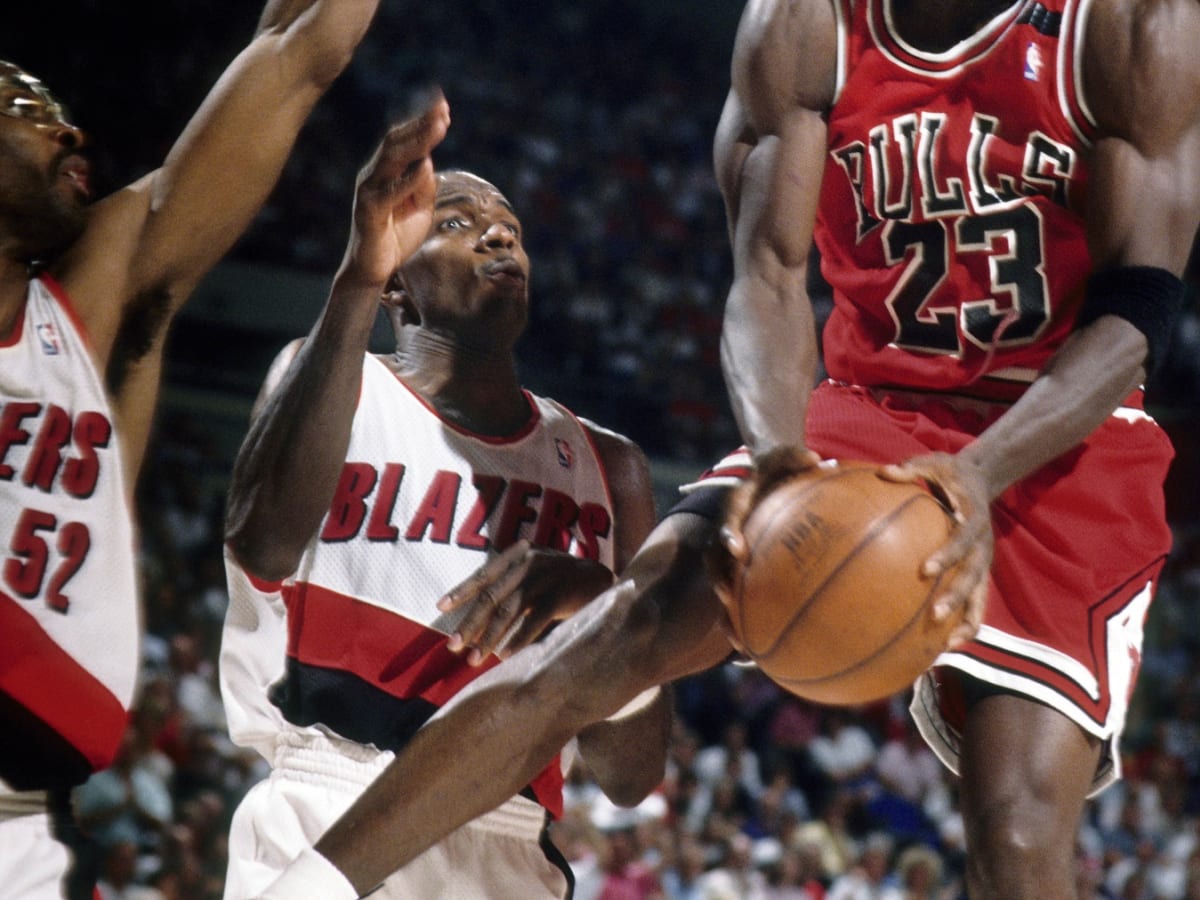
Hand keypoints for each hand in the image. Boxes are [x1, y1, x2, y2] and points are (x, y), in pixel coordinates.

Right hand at [343, 89, 450, 286]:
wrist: (374, 269)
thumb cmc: (397, 236)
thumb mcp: (419, 207)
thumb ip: (423, 185)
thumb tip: (427, 162)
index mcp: (386, 171)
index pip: (403, 139)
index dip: (422, 122)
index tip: (444, 106)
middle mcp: (373, 175)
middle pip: (396, 141)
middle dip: (421, 124)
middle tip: (443, 109)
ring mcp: (368, 192)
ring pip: (391, 160)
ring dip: (417, 142)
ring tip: (438, 127)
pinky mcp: (368, 212)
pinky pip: (388, 193)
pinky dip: (407, 180)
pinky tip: (425, 167)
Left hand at [437, 539, 614, 665]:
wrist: (601, 579)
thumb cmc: (560, 580)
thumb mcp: (533, 572)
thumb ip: (509, 584)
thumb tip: (475, 615)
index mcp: (519, 554)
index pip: (484, 574)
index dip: (461, 591)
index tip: (440, 607)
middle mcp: (529, 561)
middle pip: (492, 596)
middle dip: (470, 623)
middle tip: (452, 645)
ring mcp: (545, 577)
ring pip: (509, 610)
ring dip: (489, 637)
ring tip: (474, 659)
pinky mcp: (561, 594)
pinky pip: (533, 620)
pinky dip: (518, 639)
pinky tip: (504, 655)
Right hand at [705, 444, 821, 650]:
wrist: (766, 474)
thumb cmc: (781, 467)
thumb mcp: (787, 456)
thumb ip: (797, 457)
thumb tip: (817, 459)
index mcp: (736, 506)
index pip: (727, 520)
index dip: (728, 535)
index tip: (738, 550)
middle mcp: (727, 532)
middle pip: (713, 559)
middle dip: (719, 579)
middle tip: (726, 597)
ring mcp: (730, 554)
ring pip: (722, 587)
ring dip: (728, 614)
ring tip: (740, 641)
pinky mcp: (740, 571)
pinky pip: (740, 599)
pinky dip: (748, 623)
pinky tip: (764, 651)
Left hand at [879, 451, 990, 647]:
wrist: (984, 479)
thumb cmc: (951, 472)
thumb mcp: (936, 462)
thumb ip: (912, 468)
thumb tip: (884, 472)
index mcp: (972, 520)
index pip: (961, 541)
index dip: (947, 556)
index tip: (926, 570)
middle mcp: (982, 546)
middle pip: (974, 578)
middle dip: (957, 598)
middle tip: (935, 615)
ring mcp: (983, 562)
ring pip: (980, 598)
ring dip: (965, 622)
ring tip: (947, 646)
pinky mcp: (978, 572)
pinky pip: (975, 603)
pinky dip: (964, 624)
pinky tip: (943, 645)